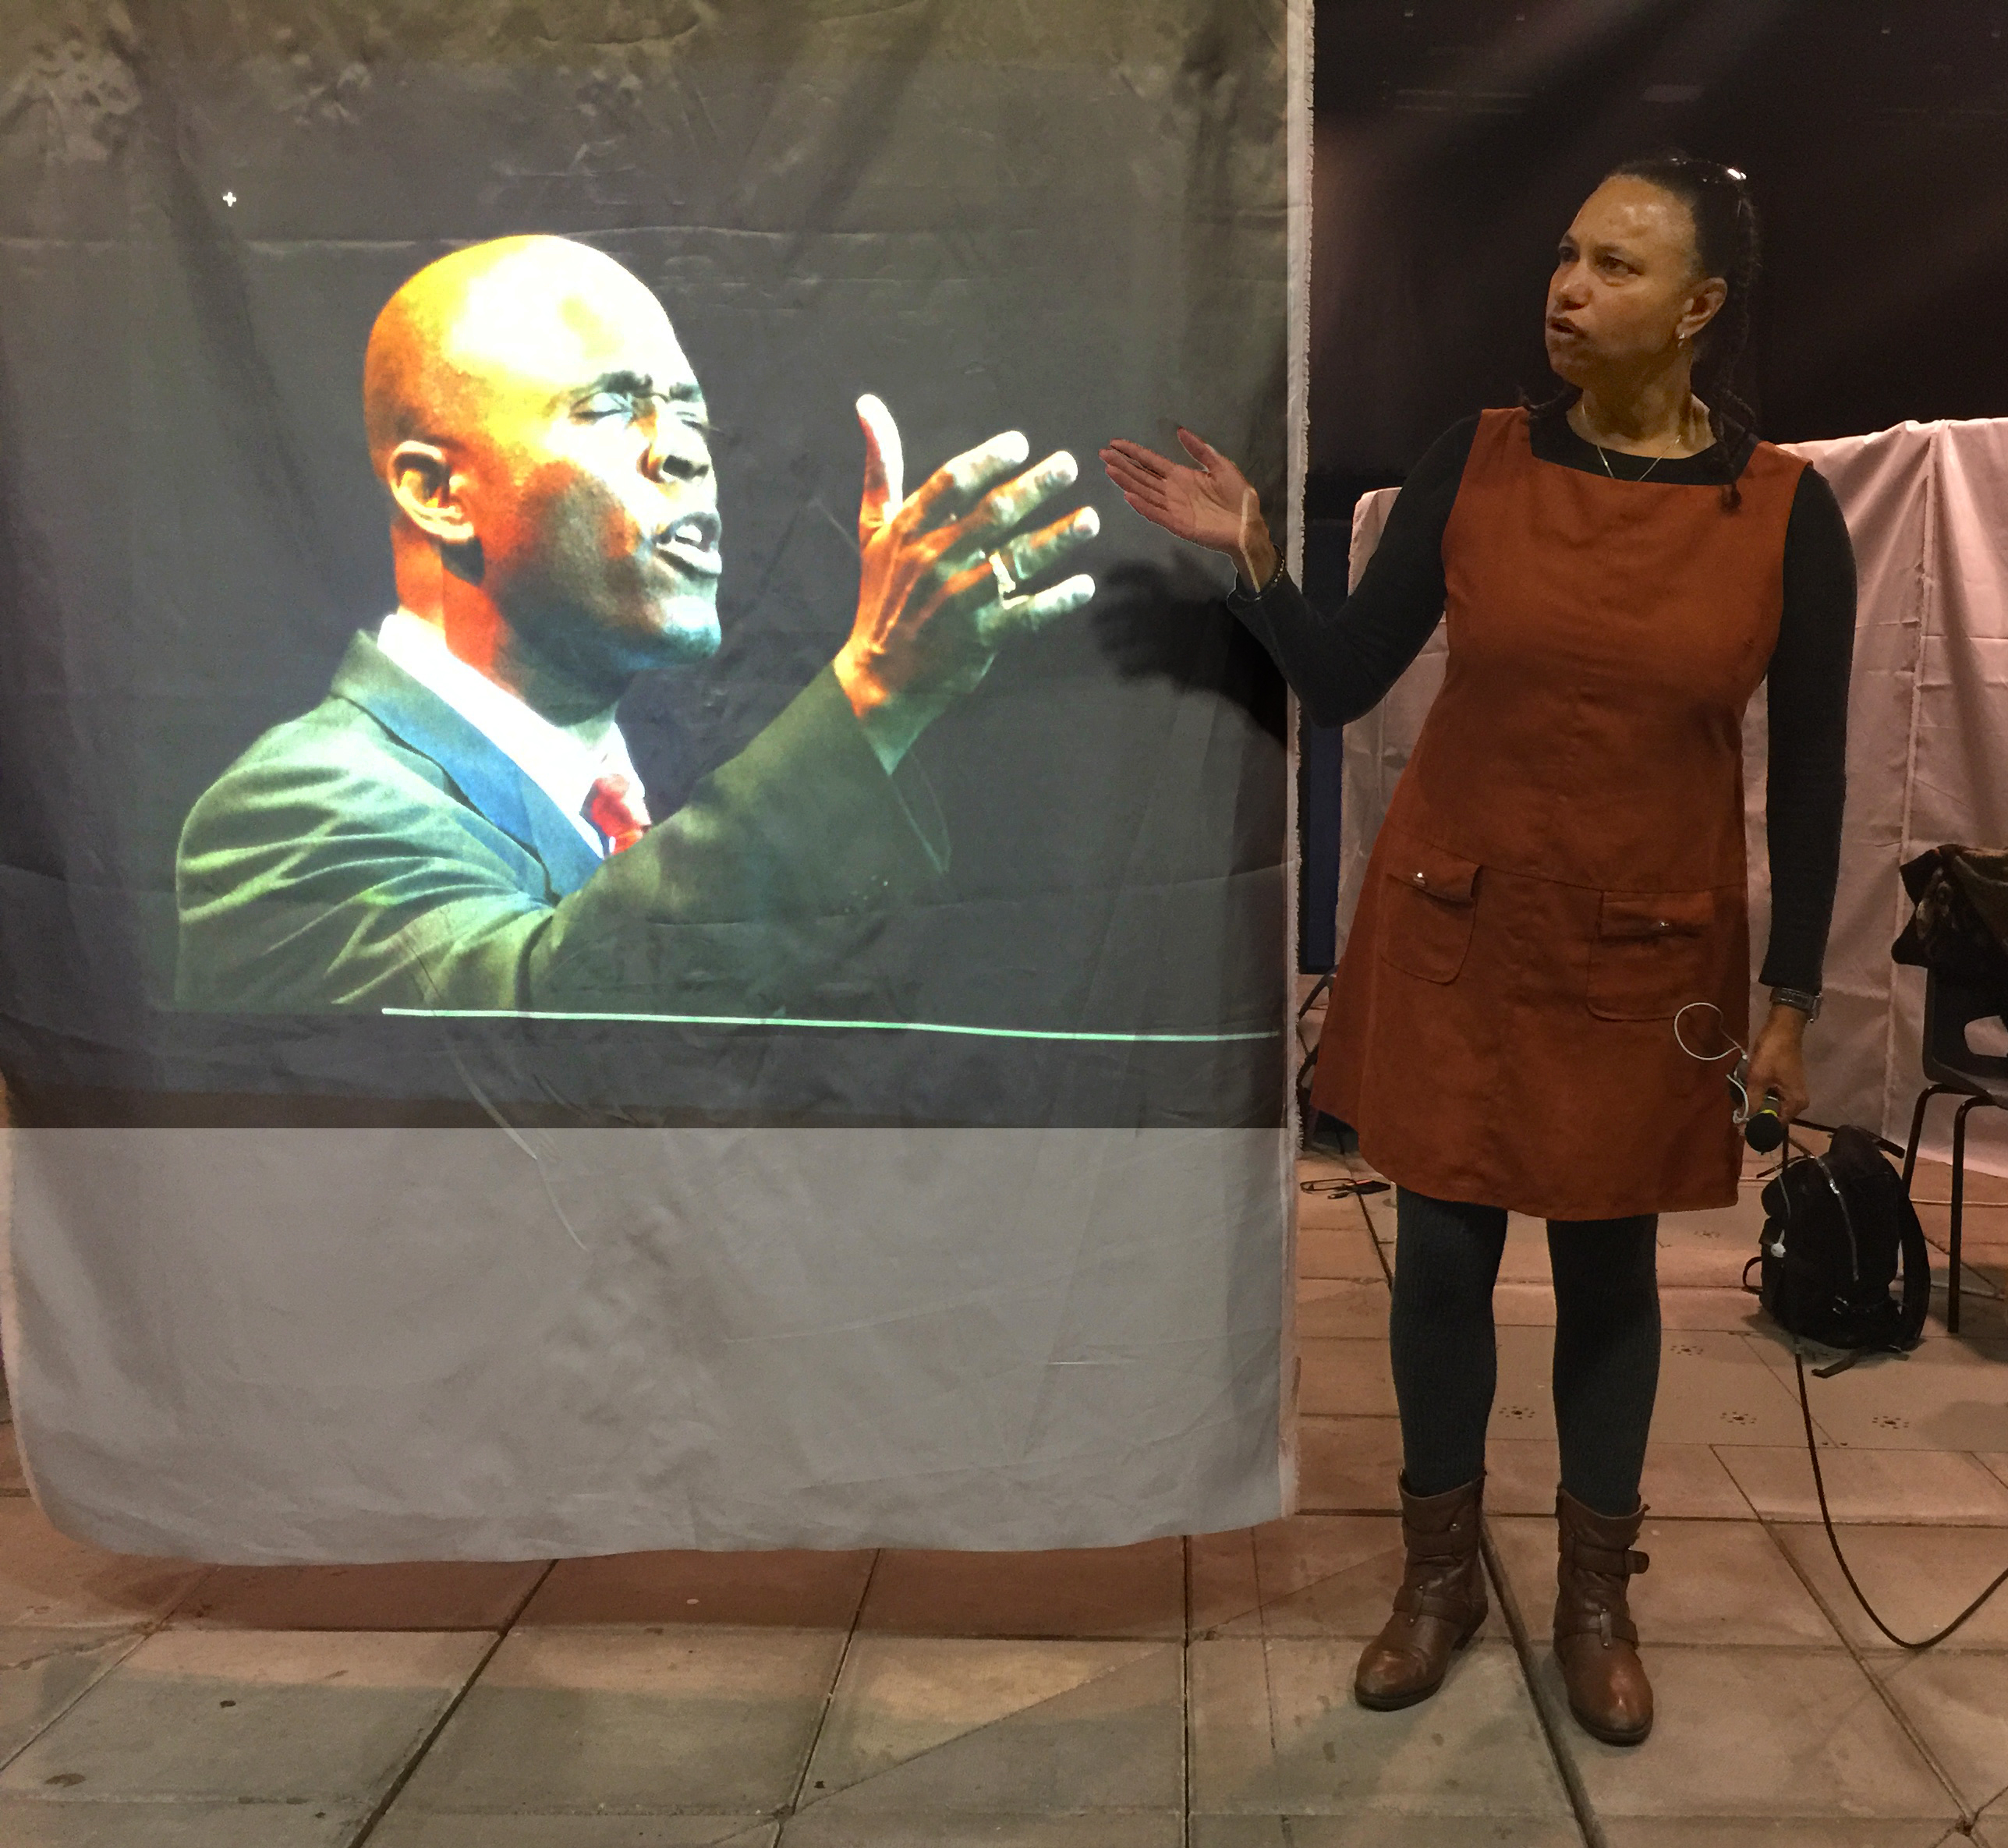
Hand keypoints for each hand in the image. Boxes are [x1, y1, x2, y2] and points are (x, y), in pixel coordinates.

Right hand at [834, 394, 1098, 770]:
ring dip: (1055, 540)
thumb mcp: (875, 529)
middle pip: (990, 517)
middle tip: (1067, 466)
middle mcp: (934, 561)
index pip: (950, 485)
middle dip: (1031, 489)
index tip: (1019, 443)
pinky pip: (1026, 615)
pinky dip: (1056, 602)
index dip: (986, 461)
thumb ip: (880, 467)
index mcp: (910, 531)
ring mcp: (959, 601)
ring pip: (1014, 563)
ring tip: (1090, 519)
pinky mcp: (980, 637)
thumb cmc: (884, 593)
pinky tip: (1083, 585)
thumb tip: (868, 405)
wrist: (881, 675)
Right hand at [1099, 428, 1276, 588]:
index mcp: (1181, 476)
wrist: (1249, 525)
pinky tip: (1129, 496)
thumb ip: (1201, 450)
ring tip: (1109, 469)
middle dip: (1123, 464)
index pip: (1151, 462)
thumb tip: (1181, 431)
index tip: (1115, 444)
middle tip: (1103, 454)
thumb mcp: (1221, 466)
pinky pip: (1157, 514)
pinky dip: (1143, 506)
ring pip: (1144, 492)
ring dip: (1127, 482)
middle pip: (1142, 475)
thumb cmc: (1238, 497)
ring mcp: (1173, 508)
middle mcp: (1172, 491)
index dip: (1133, 452)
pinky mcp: (1178, 524)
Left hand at [1744, 1004, 1810, 1127]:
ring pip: (1770, 1106)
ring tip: (1739, 1099)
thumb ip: (1751, 1103)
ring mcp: (1792, 1093)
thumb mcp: (1758, 1079)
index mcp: (1795, 1104)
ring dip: (1754, 1103)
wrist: (1782, 1028)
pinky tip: (1747, 1090)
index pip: (1775, 1125)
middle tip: (1736, 1110)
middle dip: (1754, 1114)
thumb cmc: (1772, 1054)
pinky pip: (1770, 1096)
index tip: (1739, 1127)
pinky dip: (1758, 1095)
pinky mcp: (1785, 1084)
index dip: (1757, 1127)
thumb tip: (1744, 1125)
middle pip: (1772, 1116)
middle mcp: (1797, 1102)